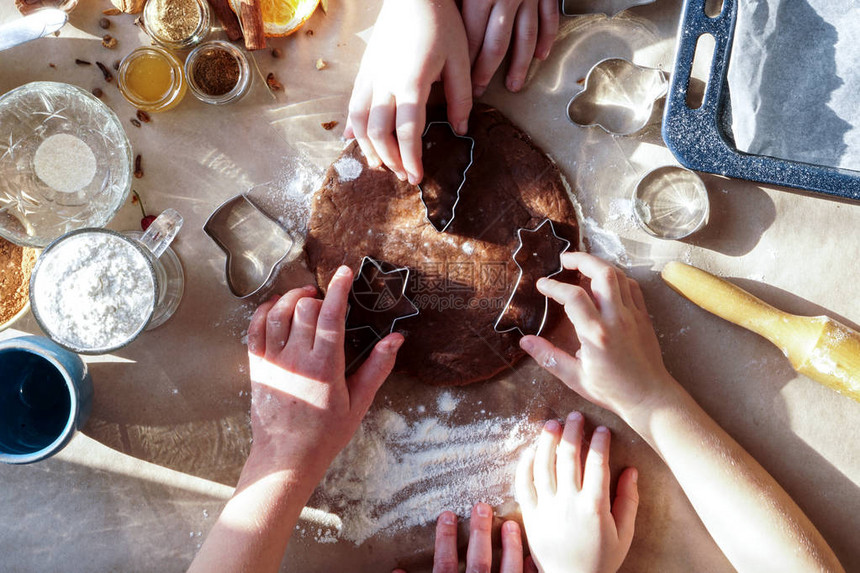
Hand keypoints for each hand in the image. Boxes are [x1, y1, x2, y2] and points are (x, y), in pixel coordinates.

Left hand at [246, 265, 403, 482]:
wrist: (286, 457)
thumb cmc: (325, 434)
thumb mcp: (359, 403)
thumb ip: (377, 368)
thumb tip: (396, 339)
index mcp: (324, 368)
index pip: (331, 316)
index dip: (339, 289)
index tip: (346, 272)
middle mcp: (296, 360)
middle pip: (303, 309)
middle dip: (319, 297)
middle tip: (329, 302)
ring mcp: (273, 361)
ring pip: (277, 312)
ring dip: (292, 298)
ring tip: (306, 298)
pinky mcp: (257, 366)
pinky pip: (255, 328)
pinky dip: (265, 311)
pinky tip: (278, 309)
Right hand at [345, 0, 471, 184]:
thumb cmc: (441, 23)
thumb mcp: (460, 59)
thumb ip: (461, 97)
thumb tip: (461, 129)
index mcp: (412, 82)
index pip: (407, 131)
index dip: (411, 158)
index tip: (417, 177)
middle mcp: (385, 82)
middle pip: (379, 132)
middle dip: (390, 159)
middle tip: (402, 175)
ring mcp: (370, 76)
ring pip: (360, 121)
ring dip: (367, 147)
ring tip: (380, 164)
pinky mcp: (364, 70)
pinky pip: (353, 104)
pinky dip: (352, 126)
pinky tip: (353, 140)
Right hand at [393, 503, 530, 572]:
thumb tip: (394, 571)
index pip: (444, 564)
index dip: (445, 539)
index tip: (447, 514)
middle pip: (478, 562)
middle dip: (480, 533)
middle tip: (483, 506)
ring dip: (510, 549)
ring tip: (512, 525)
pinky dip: (528, 572)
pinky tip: (531, 557)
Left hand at [461, 0, 558, 96]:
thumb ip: (457, 2)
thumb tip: (449, 29)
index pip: (472, 39)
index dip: (466, 63)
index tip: (461, 80)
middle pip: (497, 46)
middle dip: (487, 73)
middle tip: (479, 90)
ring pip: (526, 37)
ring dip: (519, 65)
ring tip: (513, 84)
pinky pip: (549, 17)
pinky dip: (547, 38)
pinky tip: (541, 55)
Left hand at [517, 412, 638, 572]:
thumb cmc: (601, 560)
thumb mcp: (624, 534)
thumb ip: (628, 501)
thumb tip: (632, 470)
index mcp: (594, 508)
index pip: (597, 465)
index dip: (599, 443)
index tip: (601, 429)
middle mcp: (569, 505)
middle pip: (569, 459)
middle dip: (573, 433)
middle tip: (575, 416)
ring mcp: (547, 509)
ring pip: (543, 466)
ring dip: (547, 442)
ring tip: (552, 424)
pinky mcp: (531, 516)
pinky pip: (524, 485)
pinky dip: (525, 465)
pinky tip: (530, 450)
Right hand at [519, 252, 678, 423]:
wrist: (650, 397)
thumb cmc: (612, 390)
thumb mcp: (575, 377)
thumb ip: (549, 357)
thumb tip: (525, 341)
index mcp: (596, 334)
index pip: (573, 297)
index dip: (554, 286)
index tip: (542, 285)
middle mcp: (616, 319)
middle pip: (602, 273)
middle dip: (581, 260)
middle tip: (564, 260)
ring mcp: (633, 315)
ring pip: (618, 275)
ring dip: (598, 265)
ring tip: (581, 267)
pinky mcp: (644, 316)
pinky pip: (631, 287)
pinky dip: (616, 278)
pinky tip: (604, 283)